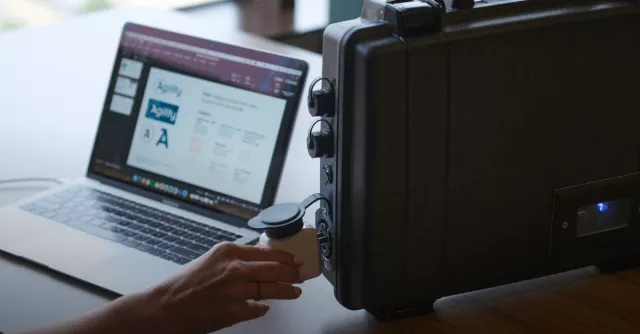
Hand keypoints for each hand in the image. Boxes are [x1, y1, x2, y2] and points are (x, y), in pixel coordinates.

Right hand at [141, 242, 303, 333]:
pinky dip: (263, 308)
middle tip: (300, 275)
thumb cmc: (183, 284)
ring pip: (272, 289)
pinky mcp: (236, 310)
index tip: (294, 259)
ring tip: (294, 291)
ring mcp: (237, 289)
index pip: (267, 251)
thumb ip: (233, 259)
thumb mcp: (210, 260)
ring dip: (286, 290)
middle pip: (275, 269)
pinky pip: (259, 308)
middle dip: (292, 273)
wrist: (167, 306)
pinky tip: (265, 307)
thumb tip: (255, 261)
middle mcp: (235, 268)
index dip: (285, 257)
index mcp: (228, 251)